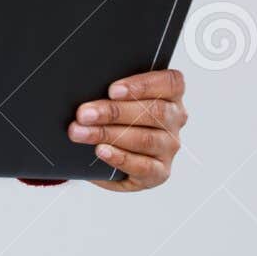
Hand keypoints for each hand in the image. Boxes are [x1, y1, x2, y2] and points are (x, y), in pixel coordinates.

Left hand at [67, 68, 187, 191]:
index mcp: (170, 95)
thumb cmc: (112, 118)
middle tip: (84, 114)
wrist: (106, 154)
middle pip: (154, 111)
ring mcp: (169, 147)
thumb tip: (88, 90)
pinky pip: (143, 166)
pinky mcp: (160, 172)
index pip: (171, 83)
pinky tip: (101, 151)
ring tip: (82, 132)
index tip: (112, 90)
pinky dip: (120, 158)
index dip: (143, 85)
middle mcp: (174, 120)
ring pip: (145, 139)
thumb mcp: (114, 100)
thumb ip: (112, 93)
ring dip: (109, 134)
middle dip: (114, 112)